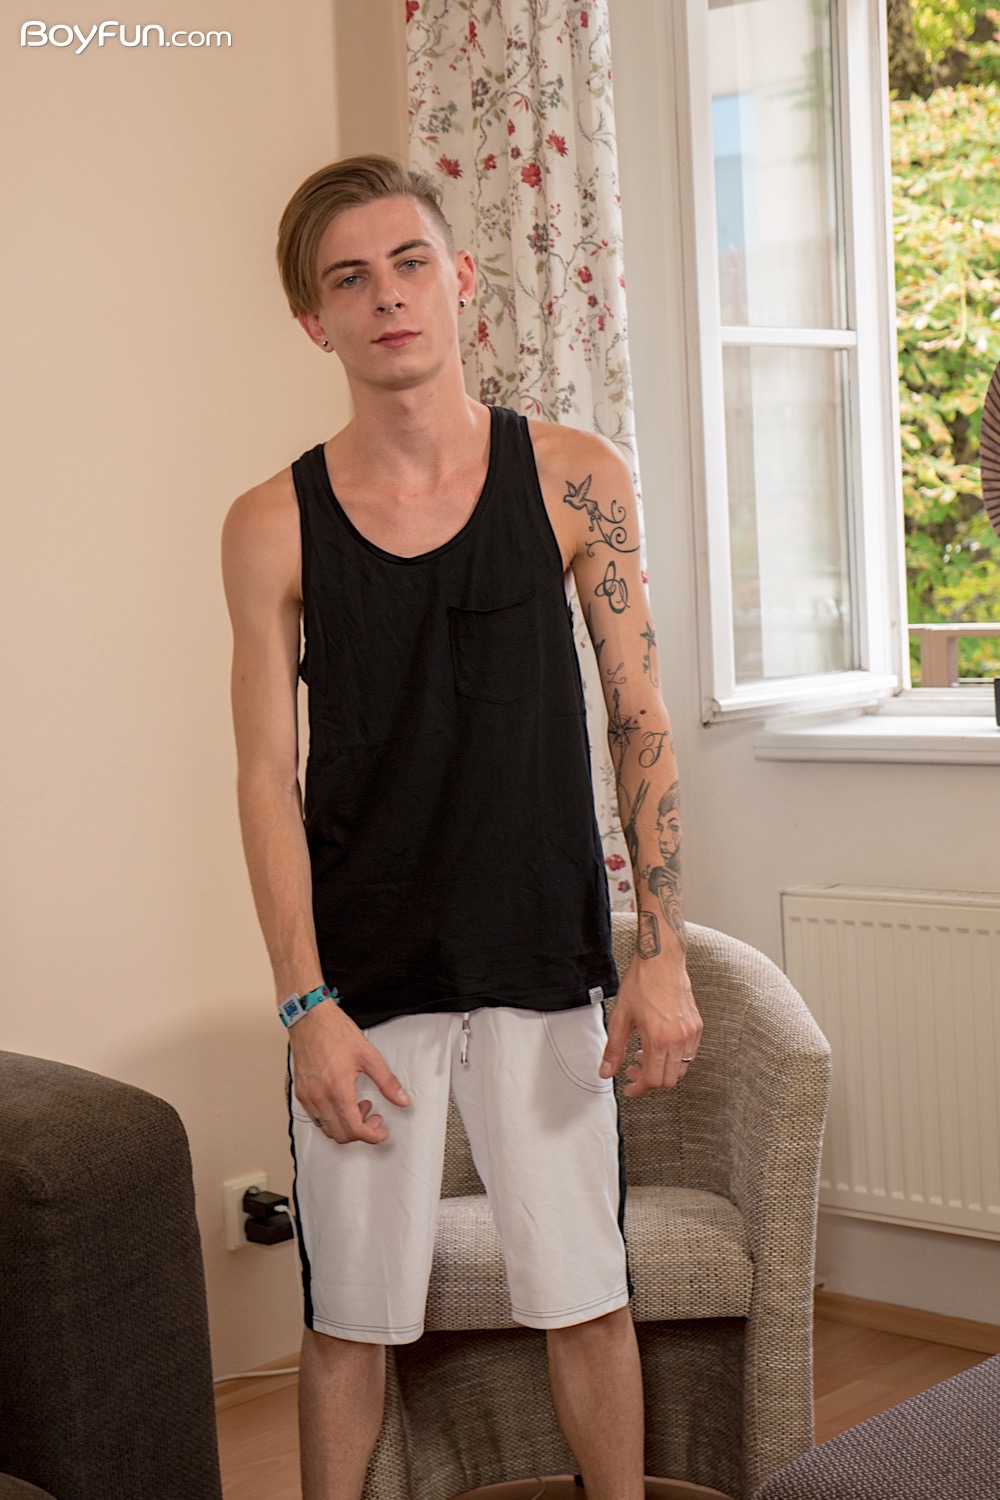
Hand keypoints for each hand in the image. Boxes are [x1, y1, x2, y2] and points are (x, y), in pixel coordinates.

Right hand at [289, 1000, 410, 1143]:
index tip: (381, 1132)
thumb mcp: (368, 1055)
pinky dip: (332, 1118)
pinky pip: (316, 1118)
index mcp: (337, 1089)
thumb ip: (387, 1082)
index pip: (354, 1129)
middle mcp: (319, 1097)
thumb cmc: (335, 1031)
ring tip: (359, 1105)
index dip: (372, 1136)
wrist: (310, 1018)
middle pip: (340, 1134)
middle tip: (373, 1116)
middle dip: (361, 1131)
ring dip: (345, 1125)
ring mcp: (307, 1096)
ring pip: (327, 1129)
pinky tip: (343, 1101)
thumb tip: (401, 1099)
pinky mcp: (301, 1092)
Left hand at [598, 951, 701, 1096]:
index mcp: (659, 1039)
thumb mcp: (621, 1018)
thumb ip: (614, 1049)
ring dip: (663, 1069)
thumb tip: (607, 1071)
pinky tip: (660, 1045)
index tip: (630, 1088)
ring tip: (645, 1055)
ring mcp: (691, 1033)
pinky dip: (674, 1057)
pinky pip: (689, 1054)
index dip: (639, 1089)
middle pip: (669, 1080)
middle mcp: (679, 1039)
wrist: (661, 961)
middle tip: (634, 1070)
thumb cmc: (642, 983)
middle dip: (650, 1080)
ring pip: (681, 1069)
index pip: (653, 1080)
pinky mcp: (697, 1026)